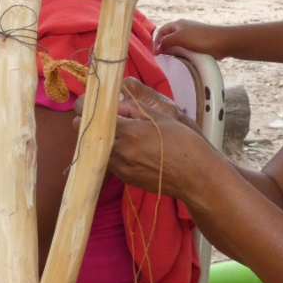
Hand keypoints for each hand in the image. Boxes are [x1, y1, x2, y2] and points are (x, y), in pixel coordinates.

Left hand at [73, 77, 207, 196]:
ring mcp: (122, 168)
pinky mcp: (126, 179)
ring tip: (111, 132)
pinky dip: (110, 154)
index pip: (94, 118)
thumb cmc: (183, 142)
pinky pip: (109, 163)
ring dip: (97, 141)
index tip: (86, 103)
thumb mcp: (160, 117)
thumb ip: (134, 109)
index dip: (86, 108)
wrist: (196, 175)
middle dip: (88, 125)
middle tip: (97, 117)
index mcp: (130, 131)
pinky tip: (123, 148)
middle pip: (86, 136)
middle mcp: (121, 151)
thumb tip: (117, 105)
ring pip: (95, 151)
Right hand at [153, 19, 230, 60]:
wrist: (221, 42)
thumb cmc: (200, 38)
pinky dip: (181, 54)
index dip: (157, 41)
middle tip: (162, 58)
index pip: (162, 31)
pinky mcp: (197, 44)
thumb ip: (166, 41)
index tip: (156, 53)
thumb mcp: (179, 37)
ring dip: (173, 51)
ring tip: (171, 60)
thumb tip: (158, 47)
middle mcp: (183, 29)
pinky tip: (181, 60)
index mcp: (178, 24)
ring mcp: (191, 36)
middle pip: (168, 37)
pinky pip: (185, 49)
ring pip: (177, 44)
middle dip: (164, 47)